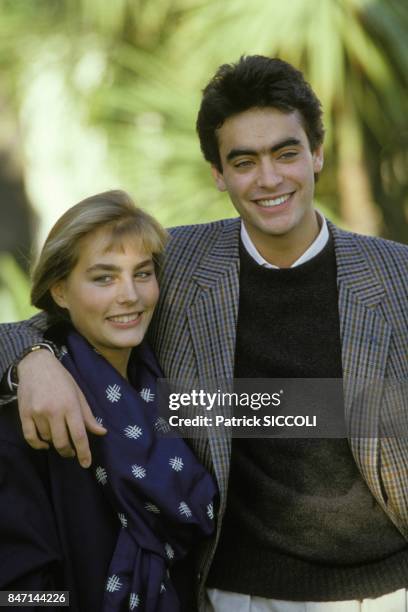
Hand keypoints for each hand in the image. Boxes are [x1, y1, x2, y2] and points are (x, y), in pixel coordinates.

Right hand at [17, 349, 106, 467]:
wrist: (37, 365)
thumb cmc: (62, 379)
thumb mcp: (78, 394)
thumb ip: (88, 415)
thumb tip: (102, 432)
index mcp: (71, 405)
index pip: (79, 435)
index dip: (84, 452)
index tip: (87, 464)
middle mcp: (54, 410)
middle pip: (62, 442)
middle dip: (69, 452)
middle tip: (71, 453)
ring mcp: (37, 413)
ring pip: (47, 439)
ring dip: (54, 443)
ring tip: (59, 437)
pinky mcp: (24, 414)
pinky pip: (31, 437)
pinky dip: (38, 445)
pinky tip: (45, 444)